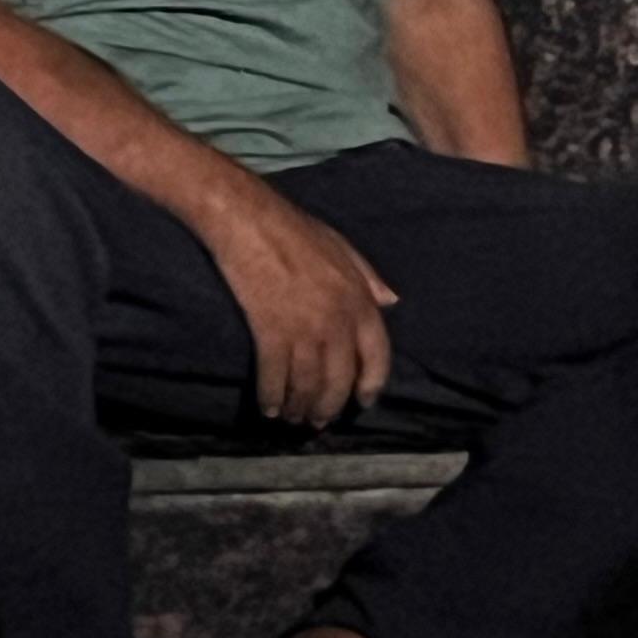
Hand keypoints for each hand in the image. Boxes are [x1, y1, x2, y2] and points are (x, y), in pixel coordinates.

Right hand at [205, 189, 397, 428]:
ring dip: (299, 407)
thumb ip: (368, 278)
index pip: (376, 359)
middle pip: (339, 380)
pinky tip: (267, 407)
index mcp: (359, 302)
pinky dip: (271, 395)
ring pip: (307, 383)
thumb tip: (392, 303)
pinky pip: (274, 374)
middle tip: (317, 421)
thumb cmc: (292, 227)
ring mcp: (304, 328)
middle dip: (329, 406)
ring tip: (291, 419)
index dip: (370, 386)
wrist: (245, 217)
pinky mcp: (269, 330)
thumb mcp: (341, 247)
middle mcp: (337, 322)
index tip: (361, 404)